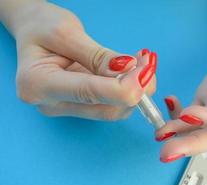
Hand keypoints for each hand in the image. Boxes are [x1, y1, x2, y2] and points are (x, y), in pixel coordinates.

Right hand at [14, 2, 155, 119]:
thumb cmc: (41, 26)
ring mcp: (66, 107)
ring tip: (143, 63)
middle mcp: (51, 104)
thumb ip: (97, 56)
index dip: (123, 87)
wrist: (32, 31)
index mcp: (38, 84)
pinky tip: (134, 71)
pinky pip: (110, 103)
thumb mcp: (66, 32)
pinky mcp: (80, 105)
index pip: (89, 93)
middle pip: (106, 109)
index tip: (146, 72)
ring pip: (112, 110)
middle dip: (135, 90)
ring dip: (135, 90)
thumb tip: (129, 71)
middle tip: (149, 64)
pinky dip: (127, 89)